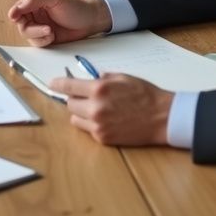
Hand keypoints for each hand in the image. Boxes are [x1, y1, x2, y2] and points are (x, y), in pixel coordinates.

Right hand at [8, 0, 110, 45]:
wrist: (90, 21)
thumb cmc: (75, 7)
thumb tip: (17, 7)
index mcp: (34, 3)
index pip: (18, 8)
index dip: (15, 13)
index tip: (14, 17)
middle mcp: (35, 15)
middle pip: (21, 25)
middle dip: (31, 29)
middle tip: (45, 28)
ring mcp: (39, 28)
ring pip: (27, 36)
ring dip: (38, 36)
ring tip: (51, 32)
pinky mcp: (45, 39)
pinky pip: (36, 44)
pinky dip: (42, 42)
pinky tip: (52, 37)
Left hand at [50, 73, 172, 145]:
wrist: (162, 118)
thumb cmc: (145, 95)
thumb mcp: (123, 77)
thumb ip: (102, 78)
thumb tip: (90, 79)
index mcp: (99, 89)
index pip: (68, 86)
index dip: (57, 84)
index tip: (52, 84)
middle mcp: (95, 108)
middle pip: (69, 104)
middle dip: (75, 99)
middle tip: (87, 97)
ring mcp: (98, 125)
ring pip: (75, 119)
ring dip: (81, 113)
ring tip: (97, 110)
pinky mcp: (103, 138)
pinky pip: (87, 129)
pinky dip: (92, 124)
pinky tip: (107, 120)